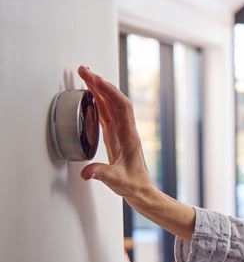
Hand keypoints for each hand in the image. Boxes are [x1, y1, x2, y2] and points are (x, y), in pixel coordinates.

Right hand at [77, 66, 155, 202]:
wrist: (141, 191)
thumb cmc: (134, 185)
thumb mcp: (117, 181)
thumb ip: (102, 175)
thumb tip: (87, 173)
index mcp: (129, 136)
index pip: (122, 107)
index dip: (110, 92)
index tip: (96, 80)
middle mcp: (126, 130)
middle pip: (114, 100)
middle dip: (100, 83)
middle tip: (84, 70)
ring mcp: (120, 132)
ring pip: (110, 105)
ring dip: (98, 89)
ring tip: (85, 75)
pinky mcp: (114, 136)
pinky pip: (106, 114)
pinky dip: (97, 102)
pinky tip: (91, 95)